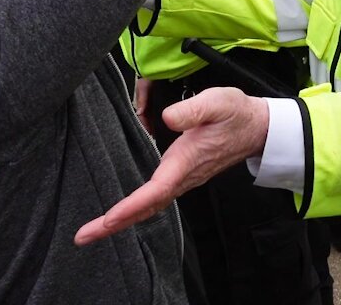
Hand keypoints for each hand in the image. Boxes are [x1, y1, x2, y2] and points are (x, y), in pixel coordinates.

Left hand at [75, 87, 268, 245]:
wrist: (257, 128)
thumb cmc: (236, 114)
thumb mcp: (218, 102)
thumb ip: (193, 109)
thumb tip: (166, 118)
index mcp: (187, 161)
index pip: (156, 190)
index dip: (132, 206)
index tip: (108, 219)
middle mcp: (183, 176)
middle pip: (147, 207)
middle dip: (116, 224)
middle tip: (83, 237)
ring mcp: (183, 179)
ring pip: (150, 206)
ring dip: (122, 219)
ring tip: (93, 230)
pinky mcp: (182, 176)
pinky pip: (155, 199)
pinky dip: (135, 209)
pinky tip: (121, 212)